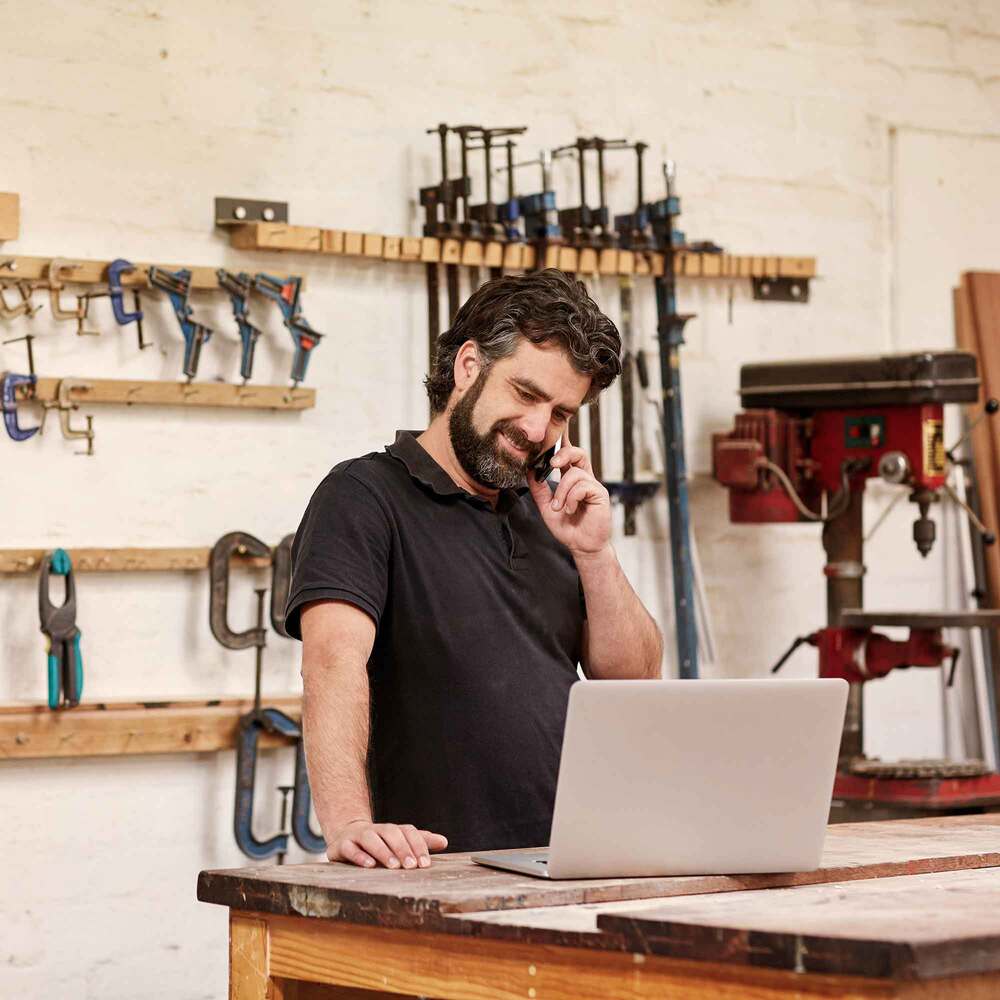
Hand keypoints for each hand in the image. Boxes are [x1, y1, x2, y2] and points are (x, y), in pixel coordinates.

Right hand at [327, 819, 448, 868]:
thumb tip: (444, 841)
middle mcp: (375, 830)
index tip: (425, 864)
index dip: (417, 845)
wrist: (345, 837)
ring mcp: (357, 836)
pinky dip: (359, 856)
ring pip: (371, 838)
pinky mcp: (342, 845)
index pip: (407, 831)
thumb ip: (419, 842)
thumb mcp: (398, 843)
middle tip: (412, 866)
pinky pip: (350, 848)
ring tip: (393, 866)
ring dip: (383, 851)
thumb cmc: (379, 845)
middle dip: (402, 849)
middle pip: (391, 833)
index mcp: (391, 830)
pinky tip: (369, 865)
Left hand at [527, 424, 611, 557]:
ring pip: (574, 474)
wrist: (582, 546)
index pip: (568, 455)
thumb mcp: (546, 506)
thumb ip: (539, 489)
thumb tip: (529, 470)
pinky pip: (582, 486)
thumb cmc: (567, 527)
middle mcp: (585, 478)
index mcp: (572, 479)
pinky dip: (571, 499)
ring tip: (560, 508)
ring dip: (562, 492)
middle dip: (564, 453)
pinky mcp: (600, 494)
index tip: (559, 424)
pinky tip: (570, 510)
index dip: (564, 439)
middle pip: (578, 453)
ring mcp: (594, 485)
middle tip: (553, 462)